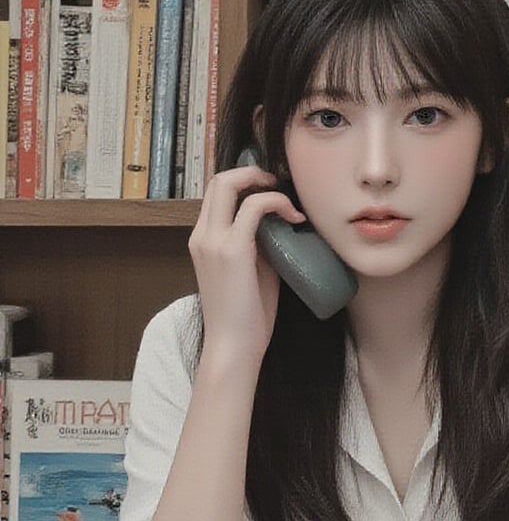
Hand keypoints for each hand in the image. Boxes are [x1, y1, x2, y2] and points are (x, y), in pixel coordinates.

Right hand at [188, 166, 304, 365]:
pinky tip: (294, 219)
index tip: (271, 190)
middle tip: (278, 185)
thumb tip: (282, 226)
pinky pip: (255, 207)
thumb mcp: (251, 272)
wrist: (233, 348)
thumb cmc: (246, 317)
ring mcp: (213, 241)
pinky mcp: (232, 249)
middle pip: (219, 179)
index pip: (216, 193)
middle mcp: (202, 236)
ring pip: (230, 184)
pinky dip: (277, 203)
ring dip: (265, 184)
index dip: (243, 181)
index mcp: (202, 241)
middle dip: (252, 172)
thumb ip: (259, 246)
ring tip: (289, 203)